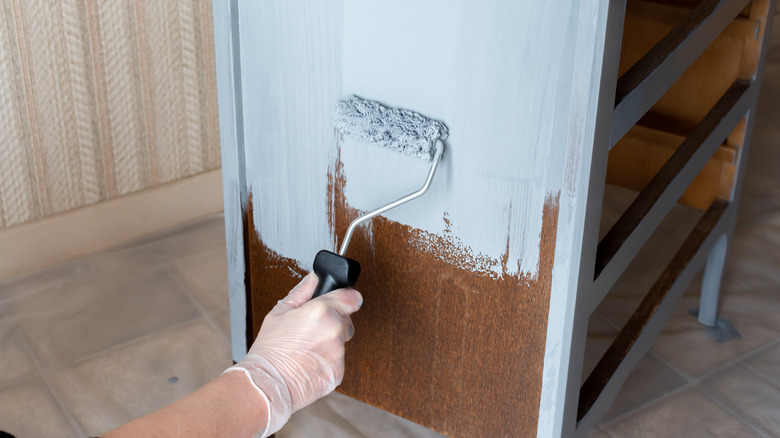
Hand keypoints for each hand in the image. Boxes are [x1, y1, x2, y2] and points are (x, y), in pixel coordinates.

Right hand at [225, 273, 362, 436]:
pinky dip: (327, 360)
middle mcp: (334, 330)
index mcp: (321, 311)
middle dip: (332, 321)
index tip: (344, 299)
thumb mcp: (279, 313)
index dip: (346, 297)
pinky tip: (308, 361)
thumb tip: (313, 279)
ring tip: (306, 348)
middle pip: (346, 319)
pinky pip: (338, 360)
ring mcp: (338, 353)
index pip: (351, 297)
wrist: (266, 384)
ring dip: (330, 342)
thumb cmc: (269, 351)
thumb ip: (301, 292)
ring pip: (342, 341)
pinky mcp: (339, 371)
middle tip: (310, 330)